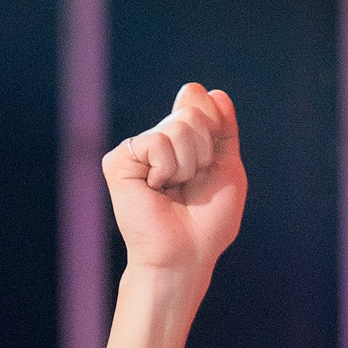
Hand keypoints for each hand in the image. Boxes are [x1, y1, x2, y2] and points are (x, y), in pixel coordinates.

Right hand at [104, 82, 246, 283]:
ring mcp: (137, 149)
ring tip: (174, 188)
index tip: (211, 162)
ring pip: (177, 127)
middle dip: (204, 151)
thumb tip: (215, 92)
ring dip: (188, 164)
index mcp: (183, 140)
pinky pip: (157, 143)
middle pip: (192, 112)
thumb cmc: (208, 222)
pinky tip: (156, 189)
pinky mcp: (119, 160)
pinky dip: (167, 169)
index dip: (215, 127)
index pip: (202, 100)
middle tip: (191, 182)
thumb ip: (224, 130)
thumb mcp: (228, 169)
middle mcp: (158, 140)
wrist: (186, 254)